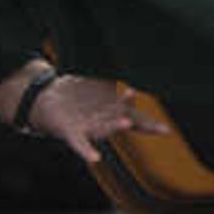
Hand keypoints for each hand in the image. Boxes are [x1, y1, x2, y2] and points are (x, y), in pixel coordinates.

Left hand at [21, 71, 167, 163]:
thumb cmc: (77, 93)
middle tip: (152, 124)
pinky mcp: (71, 132)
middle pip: (121, 122)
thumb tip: (131, 55)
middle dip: (133, 120)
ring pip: (104, 129)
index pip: (135, 118)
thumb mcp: (97, 81)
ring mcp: (88, 129)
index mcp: (112, 112)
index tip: (167, 131)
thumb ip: (113, 76)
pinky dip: (87, 151)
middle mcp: (103, 123)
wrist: (46, 100)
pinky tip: (96, 158)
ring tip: (126, 122)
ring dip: (114, 127)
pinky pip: (80, 144)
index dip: (150, 125)